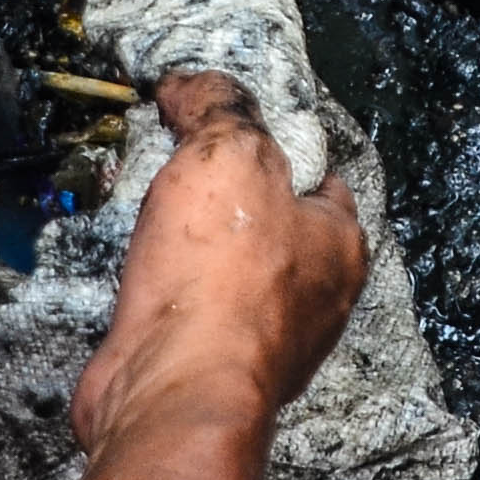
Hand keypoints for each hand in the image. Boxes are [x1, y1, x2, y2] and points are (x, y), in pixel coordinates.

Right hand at [71, 73, 369, 453]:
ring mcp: (264, 340)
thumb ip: (218, 107)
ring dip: (185, 245)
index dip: (269, 139)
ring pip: (226, 269)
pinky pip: (189, 311)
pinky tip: (138, 277)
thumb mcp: (228, 153)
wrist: (172, 393)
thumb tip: (193, 86)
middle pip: (268, 220)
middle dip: (221, 195)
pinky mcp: (211, 367)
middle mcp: (314, 298)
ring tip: (150, 220)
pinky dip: (161, 291)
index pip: (319, 173)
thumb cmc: (220, 285)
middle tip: (177, 170)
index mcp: (341, 244)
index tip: (225, 124)